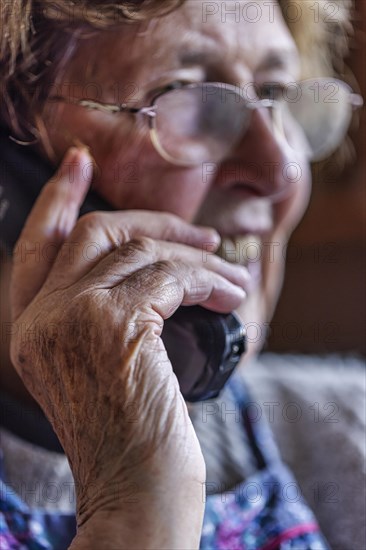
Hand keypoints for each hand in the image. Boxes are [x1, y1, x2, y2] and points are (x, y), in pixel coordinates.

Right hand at [10, 148, 248, 546]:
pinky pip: (171, 277)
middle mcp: (41, 317)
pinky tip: (229, 295)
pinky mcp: (116, 323)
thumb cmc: (127, 437)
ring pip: (140, 251)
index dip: (59, 198)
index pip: (36, 244)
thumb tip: (151, 268)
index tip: (79, 163)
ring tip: (229, 277)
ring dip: (195, 259)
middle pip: (93, 231)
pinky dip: (208, 281)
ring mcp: (73, 317)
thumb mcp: (98, 367)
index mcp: (29, 328)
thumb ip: (103, 314)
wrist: (135, 492)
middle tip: (197, 234)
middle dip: (151, 223)